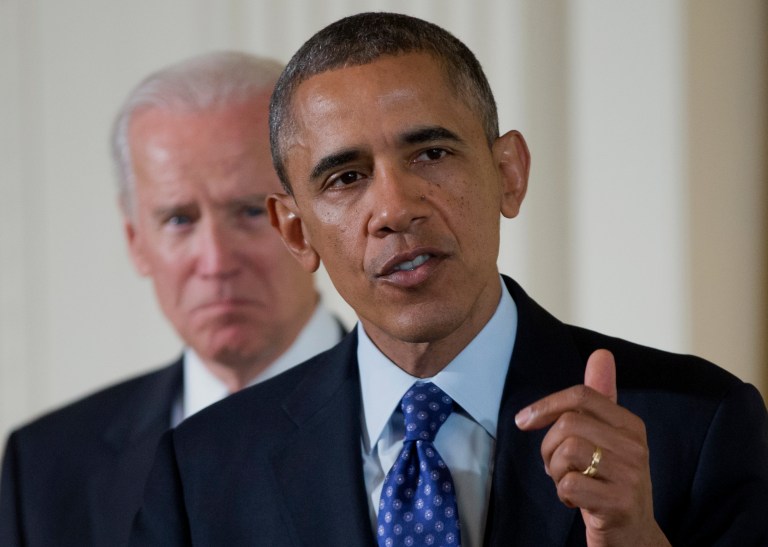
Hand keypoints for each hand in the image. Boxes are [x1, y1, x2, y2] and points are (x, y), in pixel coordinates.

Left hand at [515, 349, 669, 545]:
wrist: (633, 535)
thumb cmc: (610, 481)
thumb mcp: (607, 438)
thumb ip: (600, 398)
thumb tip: (602, 354)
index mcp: (630, 425)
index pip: (582, 396)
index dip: (546, 405)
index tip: (523, 421)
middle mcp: (636, 447)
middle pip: (569, 424)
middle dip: (548, 446)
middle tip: (555, 465)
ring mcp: (631, 476)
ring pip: (567, 452)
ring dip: (554, 471)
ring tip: (567, 481)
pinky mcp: (619, 503)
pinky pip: (570, 484)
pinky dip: (563, 493)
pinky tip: (575, 500)